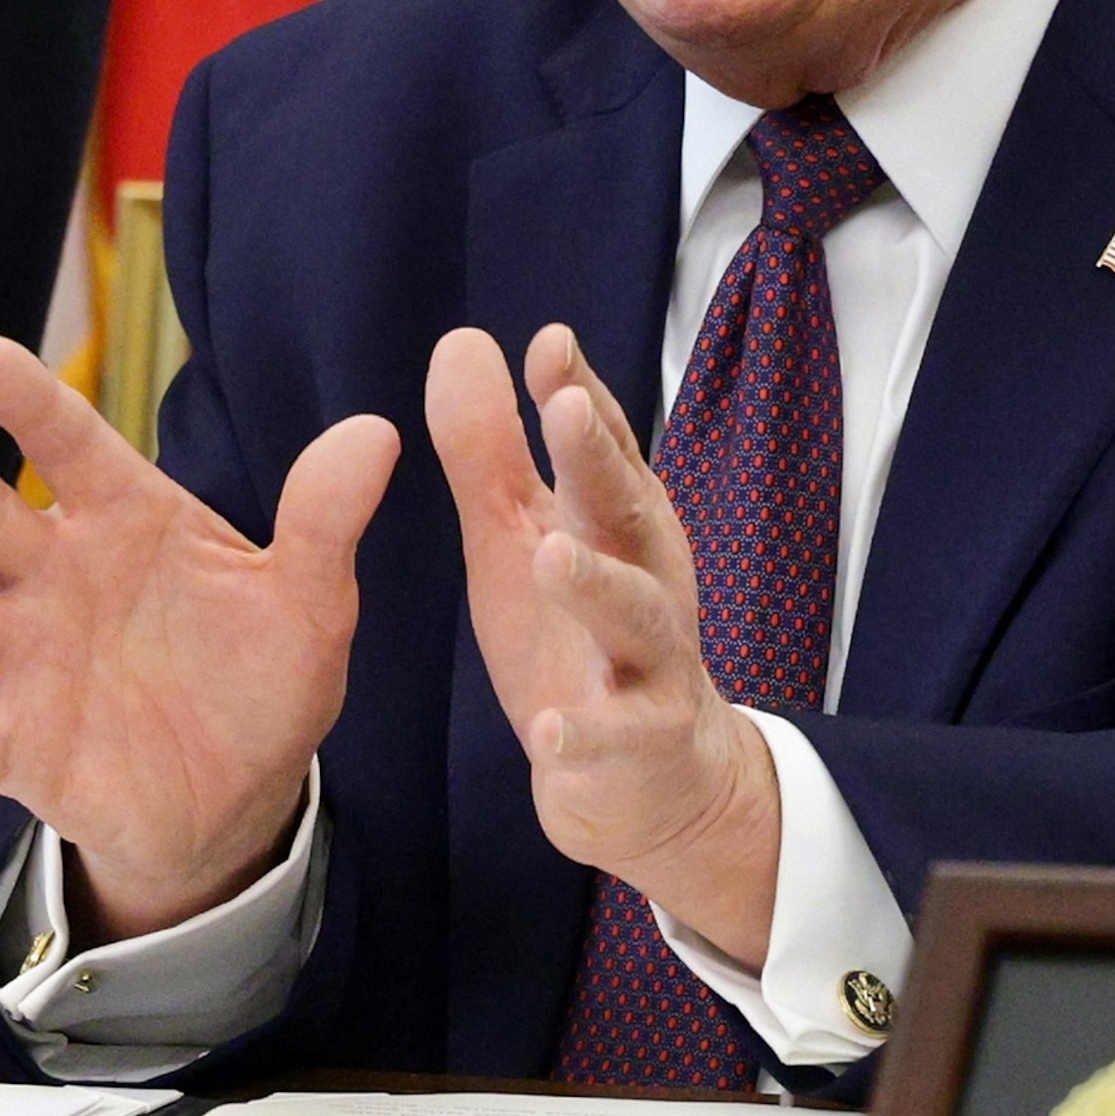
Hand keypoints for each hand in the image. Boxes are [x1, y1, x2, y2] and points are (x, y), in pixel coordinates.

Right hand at [0, 337, 400, 940]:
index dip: (29, 401)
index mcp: (127, 520)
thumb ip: (324, 520)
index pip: (72, 445)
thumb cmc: (262, 672)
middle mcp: (59, 576)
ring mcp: (30, 659)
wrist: (239, 790)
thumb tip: (376, 433)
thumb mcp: (307, 598)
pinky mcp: (20, 746)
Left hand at [426, 324, 781, 965]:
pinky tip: (548, 726)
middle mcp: (646, 575)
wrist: (650, 775)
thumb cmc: (576, 634)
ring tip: (550, 555)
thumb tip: (463, 340)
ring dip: (597, 584)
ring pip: (636, 615)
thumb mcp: (520, 537)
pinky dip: (585, 733)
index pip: (604, 446)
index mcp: (618, 520)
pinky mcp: (643, 741)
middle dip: (599, 460)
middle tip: (564, 409)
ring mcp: (651, 660)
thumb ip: (490, 449)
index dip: (579, 394)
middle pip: (626, 509)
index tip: (549, 344)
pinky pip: (618, 737)